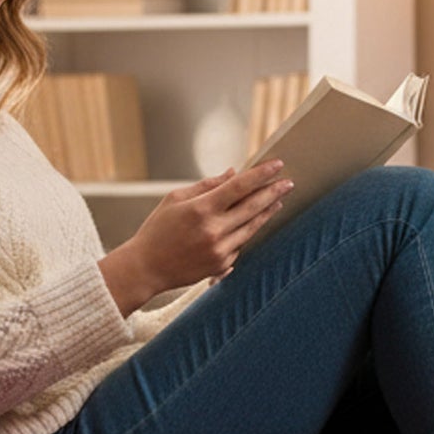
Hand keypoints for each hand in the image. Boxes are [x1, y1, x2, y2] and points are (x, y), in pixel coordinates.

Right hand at [98, 161, 292, 313]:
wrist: (145, 268)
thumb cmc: (158, 229)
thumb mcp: (175, 199)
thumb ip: (207, 185)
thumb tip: (234, 173)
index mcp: (201, 209)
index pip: (239, 187)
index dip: (261, 174)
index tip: (277, 165)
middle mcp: (214, 231)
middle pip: (253, 207)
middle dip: (273, 192)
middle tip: (288, 182)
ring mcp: (220, 251)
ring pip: (252, 227)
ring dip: (267, 212)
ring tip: (278, 200)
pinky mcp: (221, 266)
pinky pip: (240, 245)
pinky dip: (245, 232)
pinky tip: (250, 223)